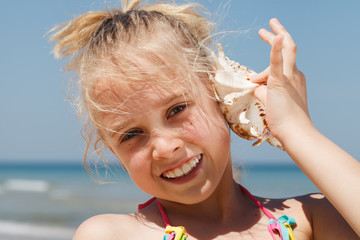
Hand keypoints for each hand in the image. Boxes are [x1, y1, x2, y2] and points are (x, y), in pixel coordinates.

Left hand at [251, 18, 311, 142]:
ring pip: (286, 50)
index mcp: (295, 78)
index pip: (280, 64)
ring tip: (263, 30)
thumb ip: (263, 90)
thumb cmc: (284, 120)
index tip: (256, 74)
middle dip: (278, 35)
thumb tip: (255, 84)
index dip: (266, 66)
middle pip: (288, 49)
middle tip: (269, 26)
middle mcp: (296, 74)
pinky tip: (275, 36)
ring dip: (274, 37)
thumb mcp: (271, 101)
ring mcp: (291, 77)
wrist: (294, 131)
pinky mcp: (280, 82)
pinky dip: (276, 49)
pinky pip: (278, 62)